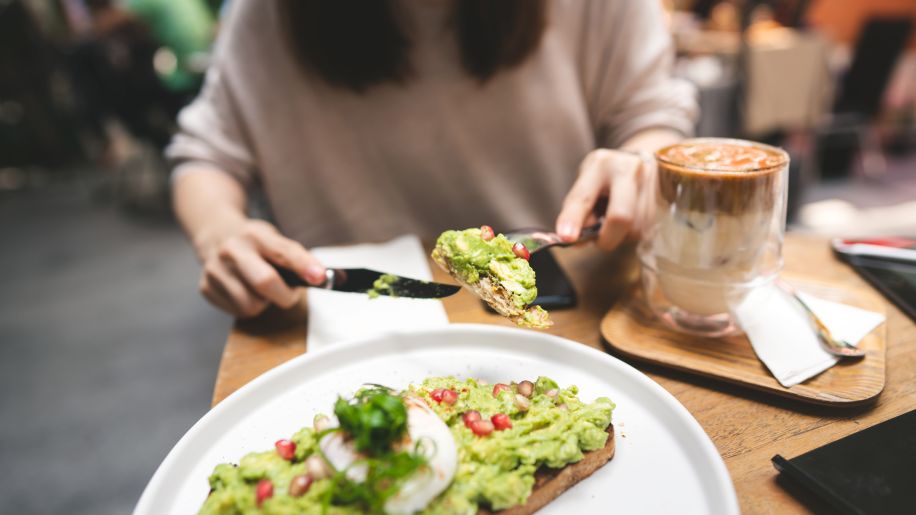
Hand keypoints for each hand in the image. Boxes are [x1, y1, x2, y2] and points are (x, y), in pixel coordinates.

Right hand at [197, 219, 324, 317]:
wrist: (214, 234)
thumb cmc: (254, 242)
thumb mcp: (274, 239)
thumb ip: (296, 258)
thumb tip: (322, 279)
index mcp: (255, 235)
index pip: (284, 252)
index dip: (304, 266)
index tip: (320, 278)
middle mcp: (232, 250)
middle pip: (264, 282)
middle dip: (284, 296)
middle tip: (289, 294)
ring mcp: (215, 270)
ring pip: (251, 305)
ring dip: (264, 303)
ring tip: (261, 289)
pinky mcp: (206, 288)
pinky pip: (238, 312)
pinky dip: (248, 306)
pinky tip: (245, 291)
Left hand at [555, 149, 654, 250]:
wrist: (636, 161)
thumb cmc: (603, 175)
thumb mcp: (584, 183)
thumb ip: (577, 209)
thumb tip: (572, 240)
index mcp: (602, 164)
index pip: (585, 197)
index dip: (573, 220)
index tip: (565, 237)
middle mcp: (630, 170)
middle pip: (621, 216)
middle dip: (606, 238)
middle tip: (598, 241)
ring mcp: (649, 184)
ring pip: (633, 229)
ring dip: (618, 235)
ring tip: (612, 219)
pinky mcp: (661, 199)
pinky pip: (643, 231)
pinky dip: (629, 233)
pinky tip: (625, 220)